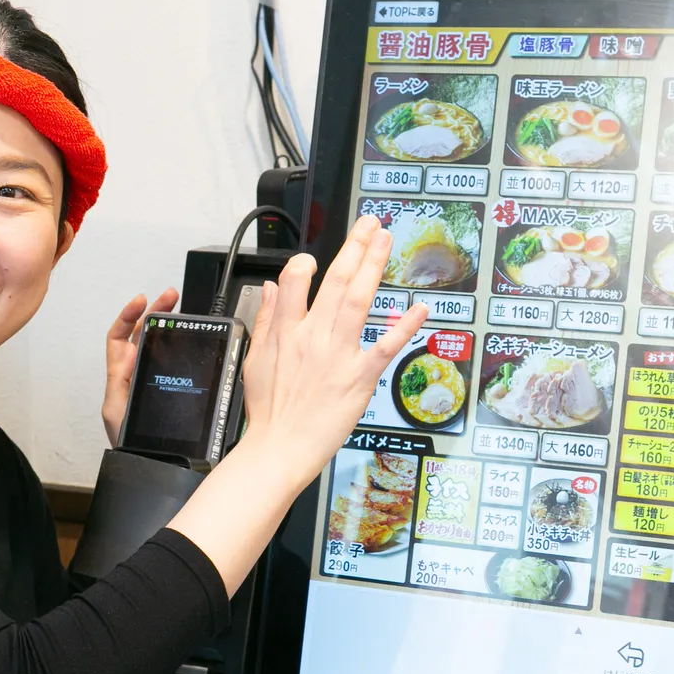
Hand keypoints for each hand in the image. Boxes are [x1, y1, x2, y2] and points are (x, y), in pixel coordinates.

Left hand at [102, 287, 179, 445]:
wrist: (153, 464)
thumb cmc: (129, 443)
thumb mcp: (116, 411)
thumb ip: (119, 383)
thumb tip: (129, 353)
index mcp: (121, 376)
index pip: (119, 338)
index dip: (127, 316)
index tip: (141, 301)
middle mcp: (136, 375)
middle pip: (142, 335)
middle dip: (154, 312)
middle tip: (171, 296)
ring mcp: (153, 380)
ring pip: (158, 346)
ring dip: (167, 325)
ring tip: (180, 310)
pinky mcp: (170, 388)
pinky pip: (173, 363)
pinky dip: (180, 348)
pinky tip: (191, 339)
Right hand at [238, 215, 426, 487]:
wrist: (278, 449)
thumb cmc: (268, 412)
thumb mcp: (254, 360)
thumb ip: (265, 320)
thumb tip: (270, 288)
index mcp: (285, 332)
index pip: (293, 281)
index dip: (304, 262)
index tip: (315, 255)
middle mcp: (312, 337)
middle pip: (334, 280)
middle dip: (354, 247)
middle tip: (371, 224)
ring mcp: (337, 355)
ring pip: (357, 300)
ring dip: (374, 266)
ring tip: (386, 241)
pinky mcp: (358, 378)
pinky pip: (385, 346)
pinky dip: (404, 326)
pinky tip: (419, 307)